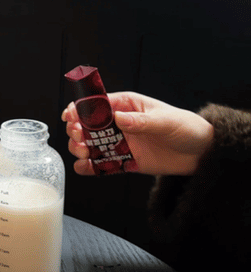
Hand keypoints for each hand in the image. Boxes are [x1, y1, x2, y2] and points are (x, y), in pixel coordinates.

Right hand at [61, 91, 213, 175]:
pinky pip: (100, 164)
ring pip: (89, 144)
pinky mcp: (122, 160)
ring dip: (79, 148)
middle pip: (86, 125)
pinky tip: (85, 167)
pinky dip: (89, 167)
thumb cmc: (187, 128)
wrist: (201, 154)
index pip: (96, 104)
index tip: (70, 117)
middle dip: (77, 130)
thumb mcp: (166, 122)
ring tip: (83, 153)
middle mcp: (118, 123)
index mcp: (126, 106)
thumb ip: (141, 121)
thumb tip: (118, 119)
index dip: (79, 109)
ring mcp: (119, 142)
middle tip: (79, 138)